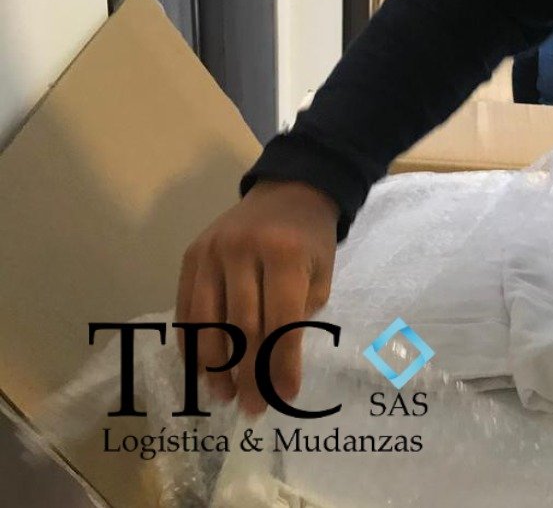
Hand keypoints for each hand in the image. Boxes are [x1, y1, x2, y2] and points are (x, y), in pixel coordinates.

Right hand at [176, 180, 339, 415]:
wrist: (288, 190)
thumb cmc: (310, 237)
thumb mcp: (321, 271)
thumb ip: (301, 313)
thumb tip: (276, 368)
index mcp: (284, 253)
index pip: (281, 320)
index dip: (281, 363)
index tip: (284, 396)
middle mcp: (243, 250)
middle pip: (242, 326)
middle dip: (249, 373)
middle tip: (253, 407)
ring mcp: (212, 251)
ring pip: (207, 321)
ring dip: (215, 367)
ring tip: (224, 395)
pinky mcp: (191, 254)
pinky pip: (187, 307)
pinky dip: (192, 342)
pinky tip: (201, 368)